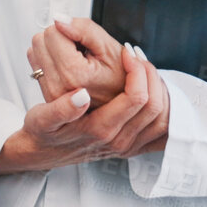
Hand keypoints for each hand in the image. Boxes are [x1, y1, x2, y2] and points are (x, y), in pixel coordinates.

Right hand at [0, 47, 171, 173]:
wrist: (43, 153)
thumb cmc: (43, 132)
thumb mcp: (41, 118)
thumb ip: (60, 109)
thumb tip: (81, 94)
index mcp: (100, 129)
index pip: (136, 98)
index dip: (137, 71)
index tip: (127, 53)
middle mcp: (118, 141)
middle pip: (154, 106)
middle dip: (150, 75)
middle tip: (138, 56)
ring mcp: (127, 146)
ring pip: (161, 118)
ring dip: (159, 90)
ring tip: (145, 68)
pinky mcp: (130, 147)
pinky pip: (160, 133)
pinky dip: (164, 111)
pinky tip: (154, 92)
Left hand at [27, 16, 130, 104]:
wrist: (121, 101)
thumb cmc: (121, 75)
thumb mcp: (110, 46)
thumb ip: (84, 29)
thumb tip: (59, 19)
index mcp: (74, 74)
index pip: (52, 32)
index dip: (70, 31)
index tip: (84, 44)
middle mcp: (58, 86)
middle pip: (40, 40)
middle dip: (59, 39)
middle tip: (80, 52)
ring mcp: (50, 93)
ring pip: (34, 50)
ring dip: (53, 50)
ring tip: (76, 60)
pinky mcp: (46, 94)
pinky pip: (35, 63)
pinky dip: (50, 60)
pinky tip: (68, 67)